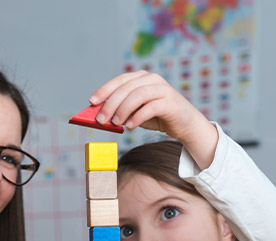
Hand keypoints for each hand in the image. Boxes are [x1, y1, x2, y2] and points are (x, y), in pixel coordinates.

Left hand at [89, 71, 218, 169]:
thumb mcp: (135, 112)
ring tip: (115, 123)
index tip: (92, 102)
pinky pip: (151, 107)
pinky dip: (138, 117)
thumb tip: (100, 117)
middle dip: (110, 104)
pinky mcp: (170, 102)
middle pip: (126, 88)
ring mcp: (162, 89)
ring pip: (137, 95)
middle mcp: (151, 79)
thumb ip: (121, 111)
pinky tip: (131, 126)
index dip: (104, 91)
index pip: (119, 81)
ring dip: (123, 110)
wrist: (183, 123)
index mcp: (141, 78)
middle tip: (100, 119)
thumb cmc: (156, 116)